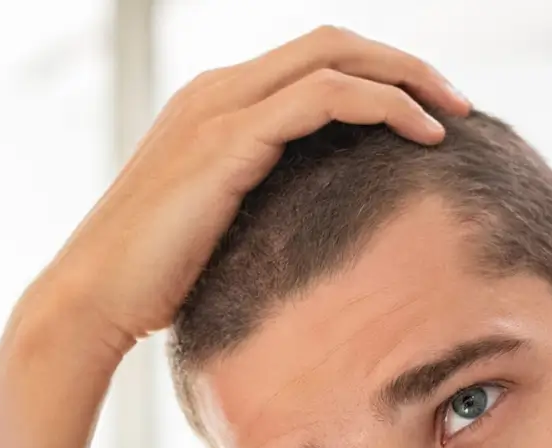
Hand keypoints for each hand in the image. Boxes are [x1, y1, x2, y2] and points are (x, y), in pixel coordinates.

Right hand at [32, 25, 470, 354]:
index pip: (313, 60)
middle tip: (459, 103)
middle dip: (404, 64)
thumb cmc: (152, 282)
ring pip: (335, 57)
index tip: (429, 113)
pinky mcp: (228, 142)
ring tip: (453, 116)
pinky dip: (382, 105)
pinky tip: (421, 137)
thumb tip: (322, 229)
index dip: (378, 75)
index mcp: (214, 105)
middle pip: (332, 42)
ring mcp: (219, 110)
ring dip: (406, 78)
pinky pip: (324, 97)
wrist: (92, 300)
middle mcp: (215, 92)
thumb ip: (262, 205)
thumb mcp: (218, 229)